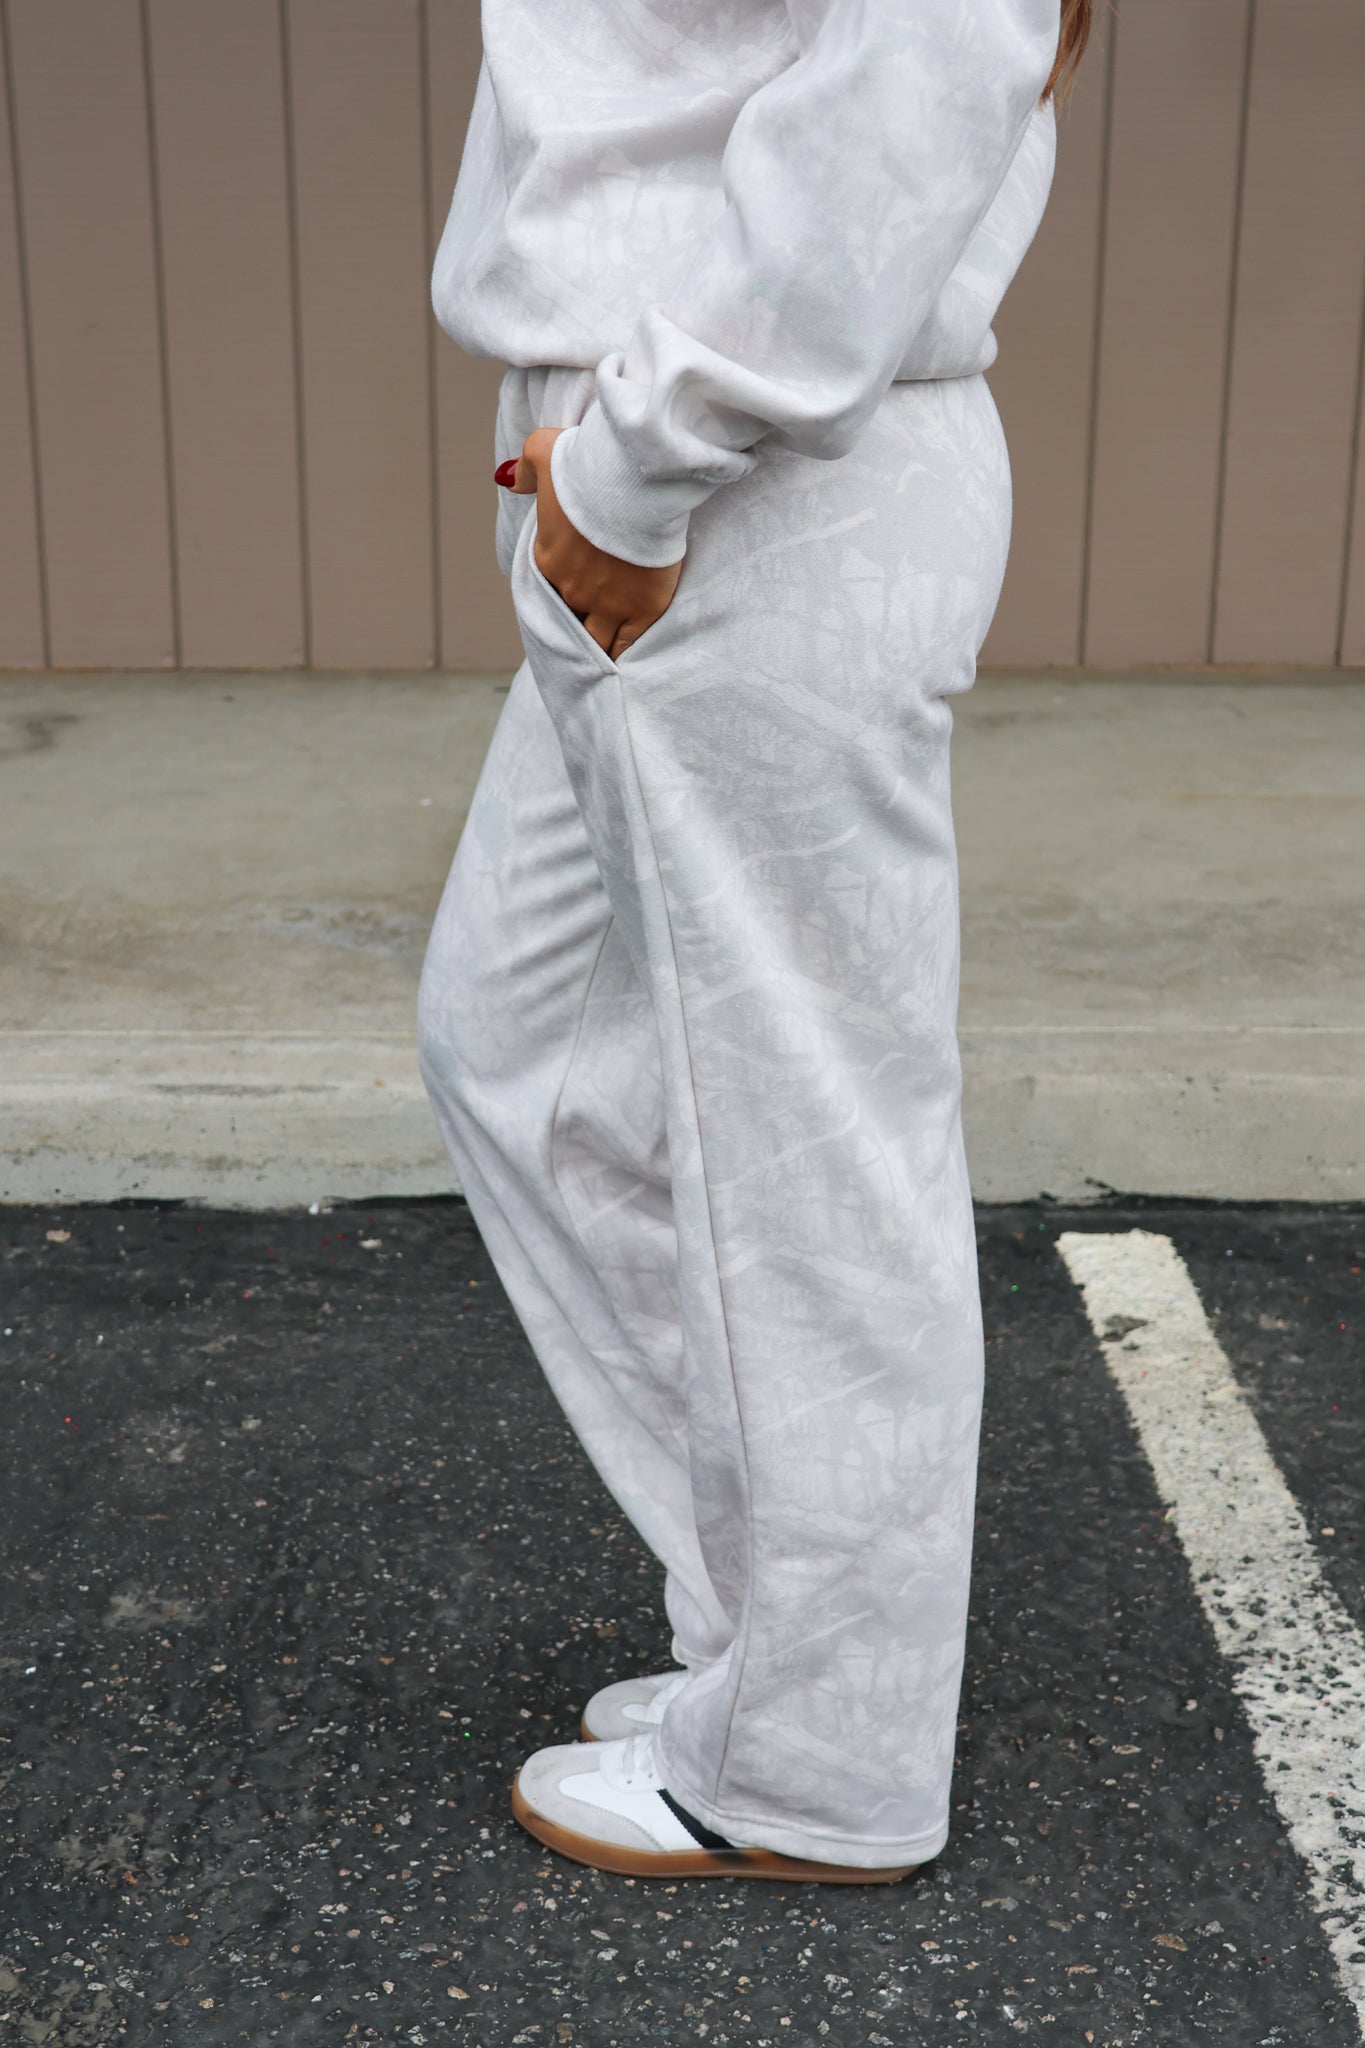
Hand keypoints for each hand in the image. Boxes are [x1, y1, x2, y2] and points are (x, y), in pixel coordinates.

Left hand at [502, 427, 681, 660]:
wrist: (632, 481)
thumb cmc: (587, 463)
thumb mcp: (543, 452)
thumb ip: (525, 469)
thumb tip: (509, 478)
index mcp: (547, 558)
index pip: (547, 584)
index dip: (558, 587)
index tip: (568, 588)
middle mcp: (572, 588)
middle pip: (569, 615)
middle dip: (576, 619)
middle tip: (581, 631)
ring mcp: (606, 603)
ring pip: (594, 640)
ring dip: (594, 649)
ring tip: (598, 663)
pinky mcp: (640, 609)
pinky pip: (625, 644)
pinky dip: (621, 654)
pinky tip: (621, 667)